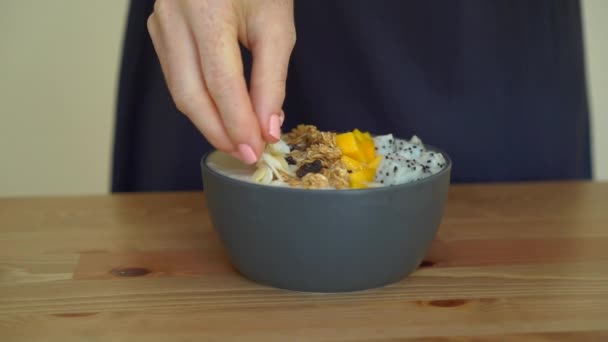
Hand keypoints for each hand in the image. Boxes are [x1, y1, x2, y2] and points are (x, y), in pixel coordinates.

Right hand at [147, 0, 295, 163]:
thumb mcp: (276, 26)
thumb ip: (271, 80)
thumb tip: (266, 128)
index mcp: (206, 9)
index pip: (220, 82)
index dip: (237, 122)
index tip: (255, 149)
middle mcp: (174, 15)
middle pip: (190, 93)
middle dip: (218, 131)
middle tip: (244, 153)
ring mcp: (160, 22)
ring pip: (179, 90)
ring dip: (208, 122)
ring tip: (236, 139)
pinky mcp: (158, 30)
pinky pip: (177, 77)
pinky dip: (199, 102)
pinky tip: (221, 114)